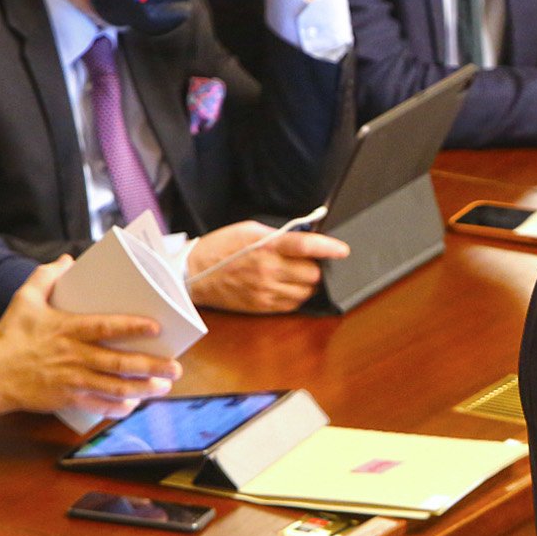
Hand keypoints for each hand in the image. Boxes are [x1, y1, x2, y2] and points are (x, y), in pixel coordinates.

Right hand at [0, 259, 180, 419]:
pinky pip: (99, 405)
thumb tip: (67, 260)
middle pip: (119, 362)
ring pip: (115, 387)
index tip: (157, 327)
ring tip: (164, 386)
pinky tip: (135, 404)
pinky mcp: (67, 398)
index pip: (106, 327)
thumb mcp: (23, 301)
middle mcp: (73, 356)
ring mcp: (71, 379)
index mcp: (67, 330)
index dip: (133, 327)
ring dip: (143, 388)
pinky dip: (118, 407)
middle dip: (151, 366)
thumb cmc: (10, 337)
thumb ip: (45, 277)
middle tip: (175, 367)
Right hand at [187, 220, 349, 313]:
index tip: (343, 250)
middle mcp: (269, 270)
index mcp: (266, 246)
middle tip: (306, 262)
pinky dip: (296, 296)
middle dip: (314, 267)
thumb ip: (278, 234)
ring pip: (306, 292)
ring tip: (295, 274)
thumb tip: (304, 234)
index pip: (306, 246)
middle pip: (313, 274)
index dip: (329, 248)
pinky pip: (293, 305)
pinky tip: (286, 287)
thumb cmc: (220, 248)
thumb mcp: (248, 230)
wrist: (193, 274)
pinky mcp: (262, 306)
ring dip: (307, 283)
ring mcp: (266, 290)